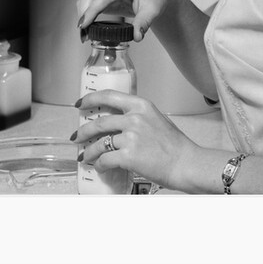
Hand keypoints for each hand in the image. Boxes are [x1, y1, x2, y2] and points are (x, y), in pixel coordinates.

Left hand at [74, 90, 198, 189]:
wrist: (185, 163)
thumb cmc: (175, 145)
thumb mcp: (156, 119)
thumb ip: (138, 117)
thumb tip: (118, 123)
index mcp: (141, 105)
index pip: (109, 96)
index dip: (91, 98)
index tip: (81, 103)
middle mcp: (134, 118)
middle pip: (100, 122)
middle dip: (83, 131)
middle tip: (77, 137)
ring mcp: (130, 137)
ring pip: (100, 144)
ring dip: (89, 152)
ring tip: (85, 157)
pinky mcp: (128, 156)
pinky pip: (105, 160)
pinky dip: (100, 165)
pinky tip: (100, 168)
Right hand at [76, 0, 175, 40]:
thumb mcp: (153, 11)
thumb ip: (144, 23)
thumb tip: (137, 36)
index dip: (91, 11)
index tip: (84, 25)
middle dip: (83, 13)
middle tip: (83, 33)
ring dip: (82, 12)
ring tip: (85, 32)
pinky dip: (85, 11)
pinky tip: (88, 24)